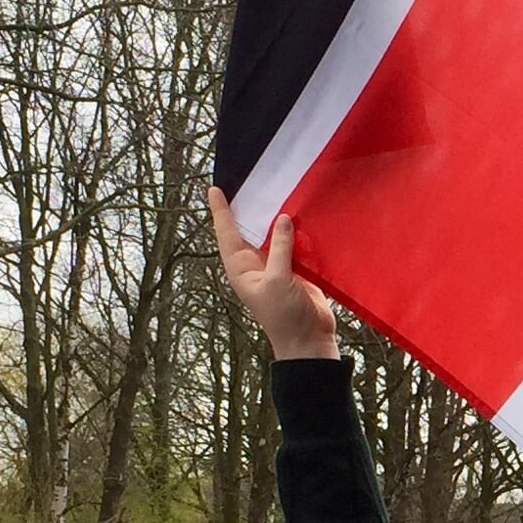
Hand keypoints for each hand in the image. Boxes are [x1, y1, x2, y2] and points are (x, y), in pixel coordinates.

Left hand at [208, 186, 338, 359]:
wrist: (308, 340)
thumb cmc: (284, 316)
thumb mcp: (277, 279)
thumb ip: (279, 248)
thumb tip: (282, 219)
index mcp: (241, 269)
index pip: (227, 234)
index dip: (221, 211)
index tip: (214, 189)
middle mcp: (256, 265)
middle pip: (250, 231)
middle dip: (248, 209)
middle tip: (247, 182)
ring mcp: (277, 266)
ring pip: (274, 236)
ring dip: (277, 219)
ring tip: (276, 192)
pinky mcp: (297, 269)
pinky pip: (295, 244)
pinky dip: (299, 232)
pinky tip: (302, 214)